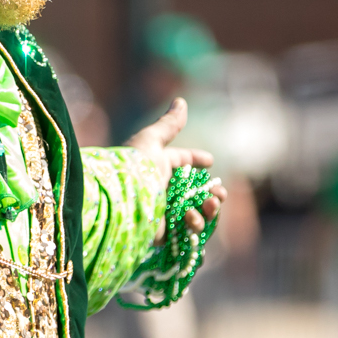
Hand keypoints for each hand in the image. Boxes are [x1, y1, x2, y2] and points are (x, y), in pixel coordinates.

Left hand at [124, 97, 226, 232]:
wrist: (119, 201)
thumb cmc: (134, 167)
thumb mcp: (151, 141)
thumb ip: (169, 124)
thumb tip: (181, 101)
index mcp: (158, 166)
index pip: (181, 161)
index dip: (197, 159)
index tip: (210, 161)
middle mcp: (161, 190)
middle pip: (195, 192)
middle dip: (212, 194)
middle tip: (218, 194)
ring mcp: (164, 214)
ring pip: (197, 214)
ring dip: (208, 210)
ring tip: (207, 206)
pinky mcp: (163, 235)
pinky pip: (188, 234)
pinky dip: (196, 227)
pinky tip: (192, 219)